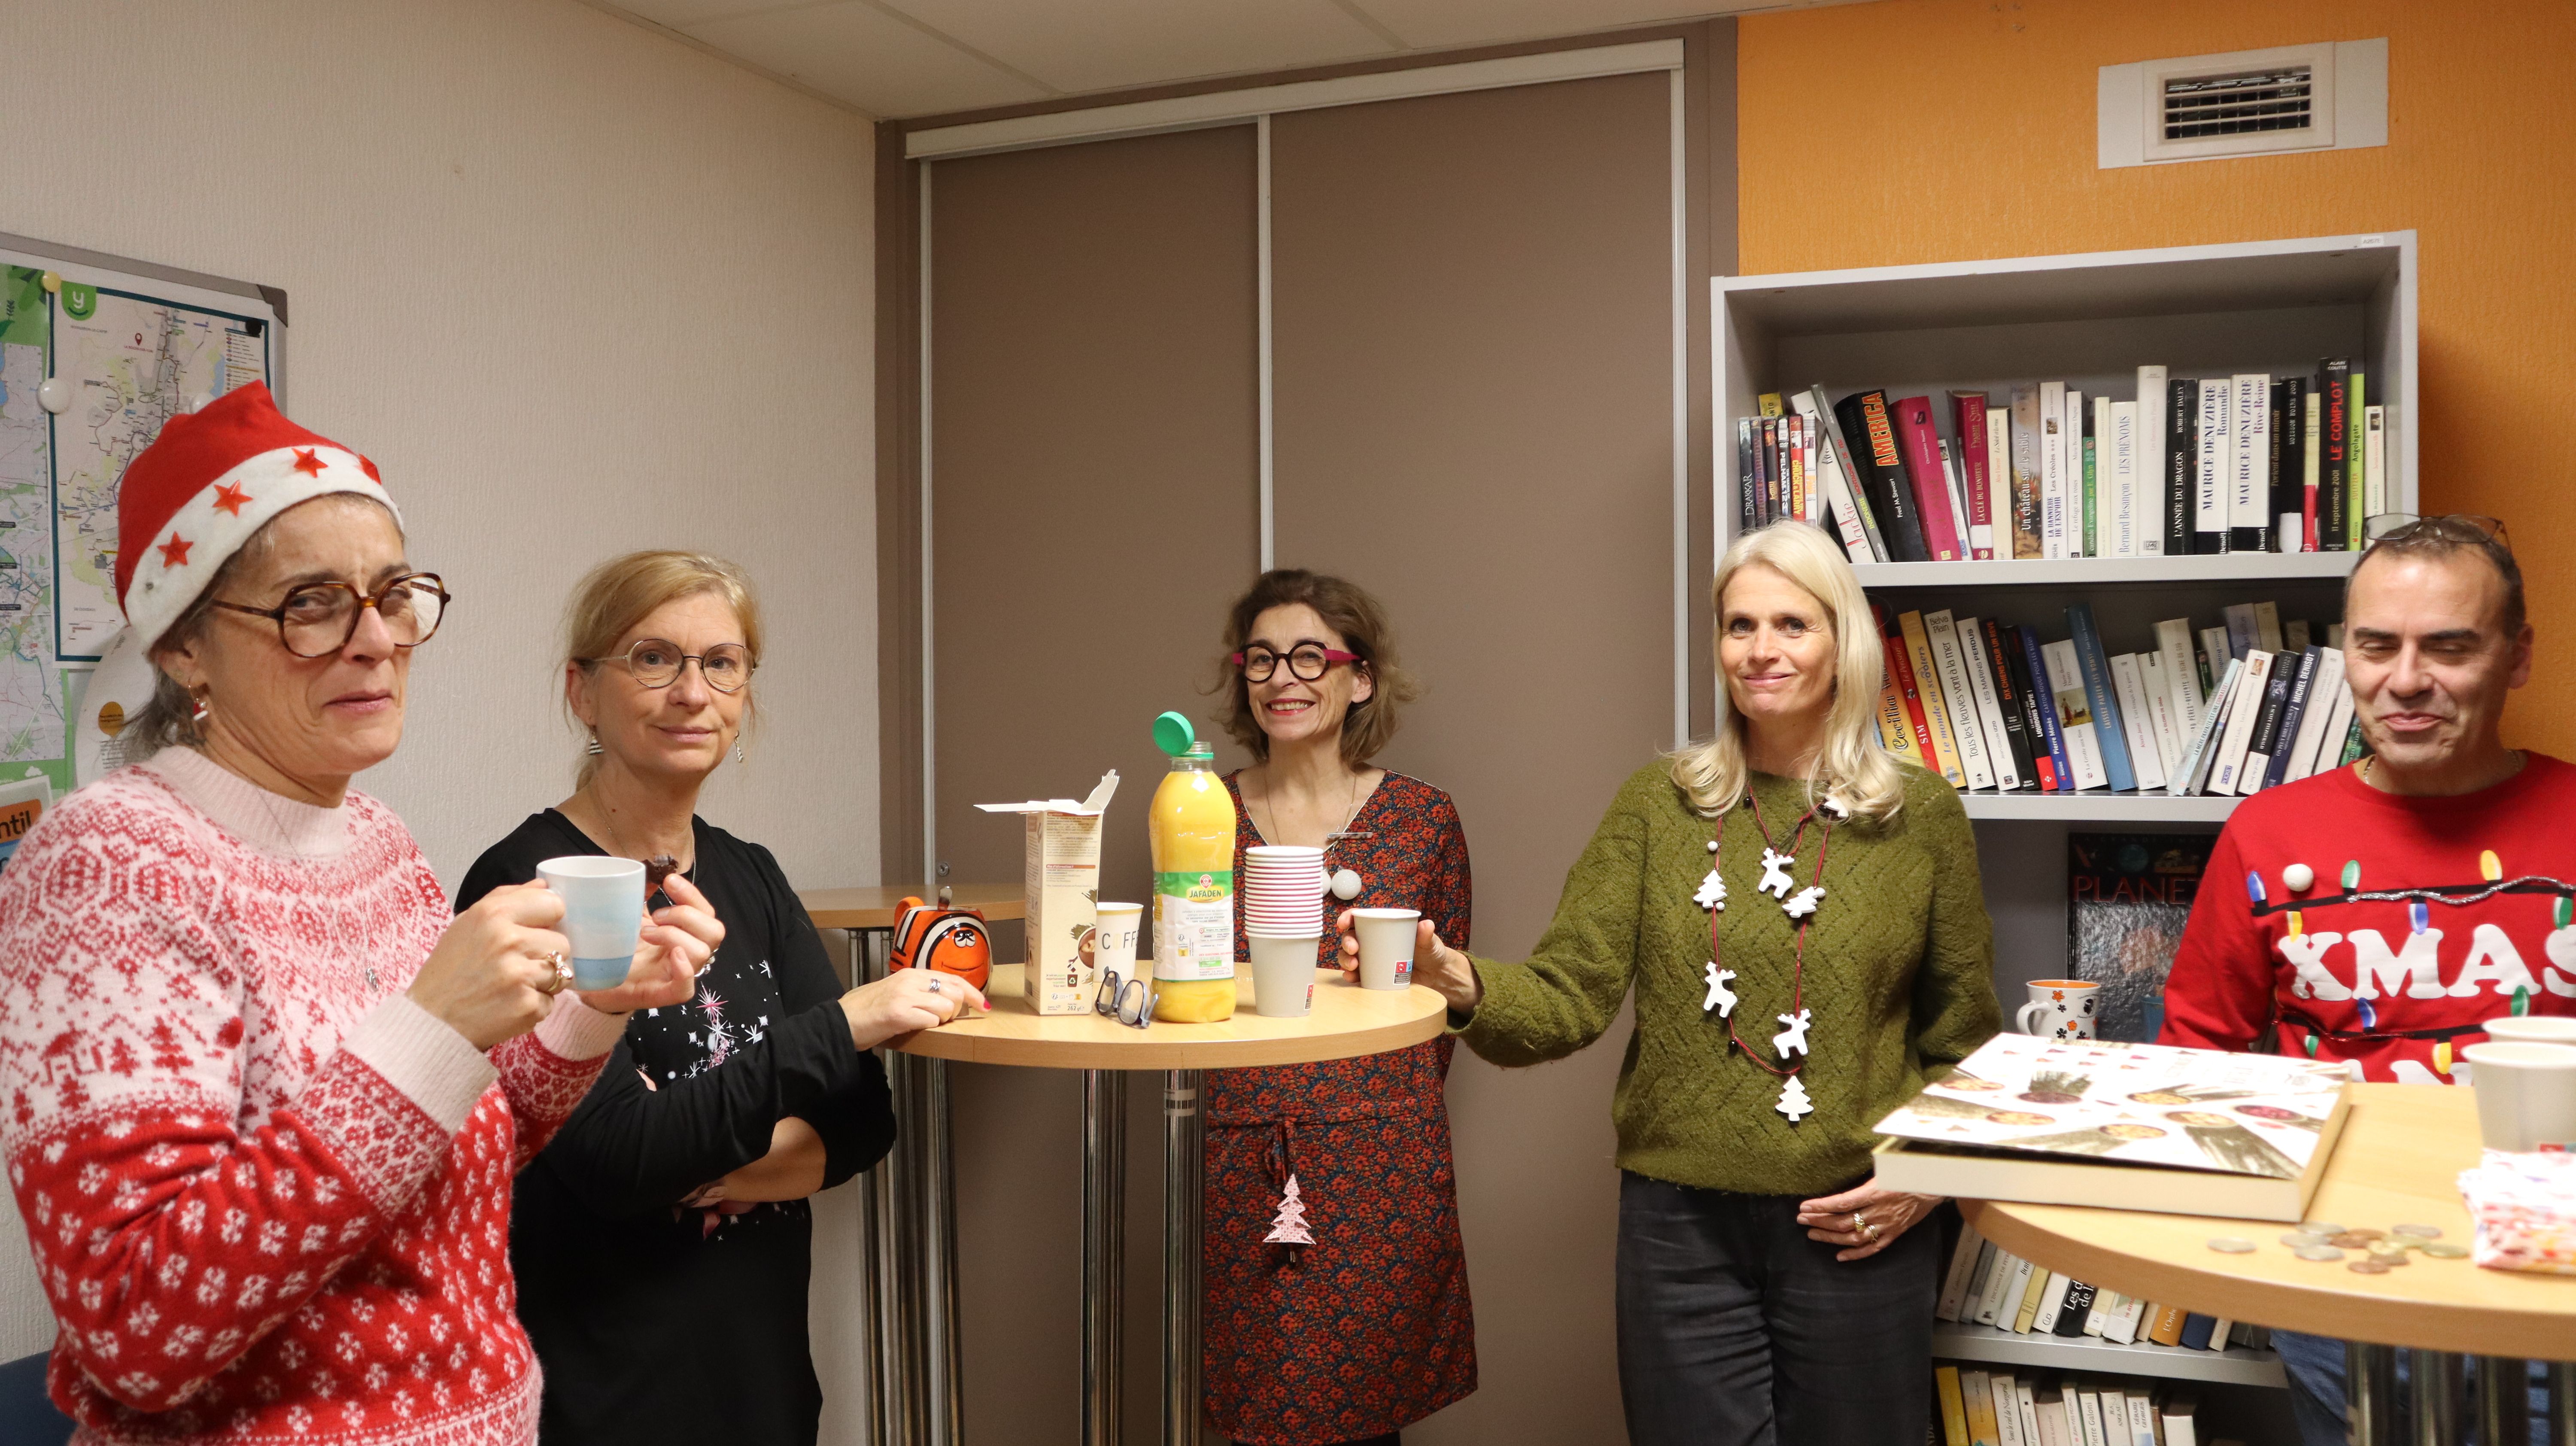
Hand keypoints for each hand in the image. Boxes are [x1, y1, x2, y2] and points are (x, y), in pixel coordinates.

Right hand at [409, 883, 571, 1050]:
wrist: (429, 1020)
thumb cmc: (449, 970)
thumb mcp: (467, 923)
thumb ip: (507, 898)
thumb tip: (545, 885)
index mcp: (493, 913)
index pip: (553, 903)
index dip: (548, 919)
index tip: (535, 930)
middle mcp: (508, 940)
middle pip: (562, 942)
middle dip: (546, 955)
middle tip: (517, 965)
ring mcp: (519, 975)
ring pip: (562, 973)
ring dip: (544, 981)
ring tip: (513, 985)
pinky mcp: (527, 1007)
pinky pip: (551, 1002)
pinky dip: (534, 1006)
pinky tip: (509, 1005)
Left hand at [575, 872, 721, 1014]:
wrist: (593, 981)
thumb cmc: (617, 948)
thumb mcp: (630, 916)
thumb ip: (640, 895)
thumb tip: (647, 871)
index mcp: (683, 934)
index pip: (705, 912)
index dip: (692, 894)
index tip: (668, 881)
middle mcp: (685, 954)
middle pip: (714, 932)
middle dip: (687, 915)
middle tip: (657, 915)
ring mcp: (675, 975)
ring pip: (702, 953)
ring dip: (675, 935)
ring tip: (647, 933)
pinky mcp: (661, 995)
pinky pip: (685, 989)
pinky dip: (684, 971)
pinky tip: (673, 956)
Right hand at [840, 967, 987, 1049]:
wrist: (840, 1021)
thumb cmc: (866, 1009)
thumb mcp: (895, 991)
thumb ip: (919, 991)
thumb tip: (946, 999)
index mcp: (911, 974)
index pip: (952, 979)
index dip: (973, 992)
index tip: (984, 1005)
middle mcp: (910, 981)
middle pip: (955, 993)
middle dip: (956, 1011)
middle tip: (942, 1020)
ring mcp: (904, 996)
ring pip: (946, 1008)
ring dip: (942, 1021)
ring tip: (923, 1023)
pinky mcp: (898, 1014)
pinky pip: (931, 1022)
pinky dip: (928, 1028)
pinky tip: (914, 1028)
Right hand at [1334, 910, 1480, 1010]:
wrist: (1435, 975)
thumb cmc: (1431, 952)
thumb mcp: (1429, 942)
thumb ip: (1426, 935)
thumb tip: (1426, 925)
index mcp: (1383, 926)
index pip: (1359, 918)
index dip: (1347, 918)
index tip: (1343, 923)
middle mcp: (1372, 941)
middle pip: (1350, 937)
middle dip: (1346, 941)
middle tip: (1353, 949)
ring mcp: (1371, 958)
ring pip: (1349, 955)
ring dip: (1345, 959)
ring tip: (1353, 965)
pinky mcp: (1373, 974)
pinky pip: (1356, 974)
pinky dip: (1350, 975)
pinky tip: (1351, 977)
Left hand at [1795, 1176, 1939, 1262]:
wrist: (1933, 1186)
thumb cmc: (1907, 1173)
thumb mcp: (1885, 1169)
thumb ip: (1863, 1179)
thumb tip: (1843, 1178)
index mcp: (1874, 1193)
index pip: (1842, 1203)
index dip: (1821, 1207)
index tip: (1804, 1207)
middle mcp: (1878, 1211)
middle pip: (1843, 1222)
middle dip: (1819, 1221)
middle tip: (1802, 1220)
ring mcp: (1886, 1225)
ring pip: (1853, 1237)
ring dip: (1830, 1238)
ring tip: (1812, 1234)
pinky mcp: (1894, 1234)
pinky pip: (1872, 1248)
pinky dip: (1855, 1254)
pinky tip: (1839, 1256)